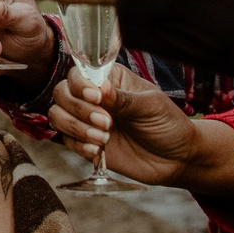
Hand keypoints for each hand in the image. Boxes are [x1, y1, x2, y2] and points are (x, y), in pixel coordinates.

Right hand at [49, 66, 198, 185]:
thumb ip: (123, 98)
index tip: (97, 97)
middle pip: (61, 93)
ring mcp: (87, 121)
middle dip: (79, 109)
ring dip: (76, 128)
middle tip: (107, 122)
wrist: (176, 158)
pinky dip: (78, 145)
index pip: (79, 74)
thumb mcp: (150, 106)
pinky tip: (98, 150)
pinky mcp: (86, 143)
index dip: (81, 85)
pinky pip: (66, 141)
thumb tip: (101, 88)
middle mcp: (94, 98)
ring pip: (58, 116)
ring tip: (103, 138)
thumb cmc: (167, 124)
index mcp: (110, 80)